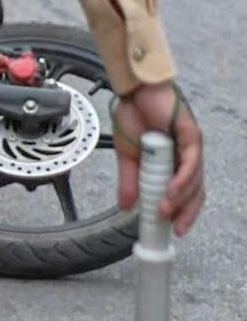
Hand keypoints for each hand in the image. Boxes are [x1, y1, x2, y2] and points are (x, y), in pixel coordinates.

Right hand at [113, 81, 204, 236]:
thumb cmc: (132, 116)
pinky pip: (191, 163)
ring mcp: (191, 148)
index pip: (185, 193)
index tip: (168, 228)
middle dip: (186, 212)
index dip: (181, 212)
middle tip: (172, 228)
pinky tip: (171, 191)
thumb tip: (125, 207)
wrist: (133, 91)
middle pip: (195, 192)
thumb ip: (129, 181)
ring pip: (194, 180)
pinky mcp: (191, 137)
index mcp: (173, 163)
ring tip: (163, 210)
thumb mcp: (126, 156)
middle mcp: (187, 158)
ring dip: (179, 198)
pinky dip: (182, 180)